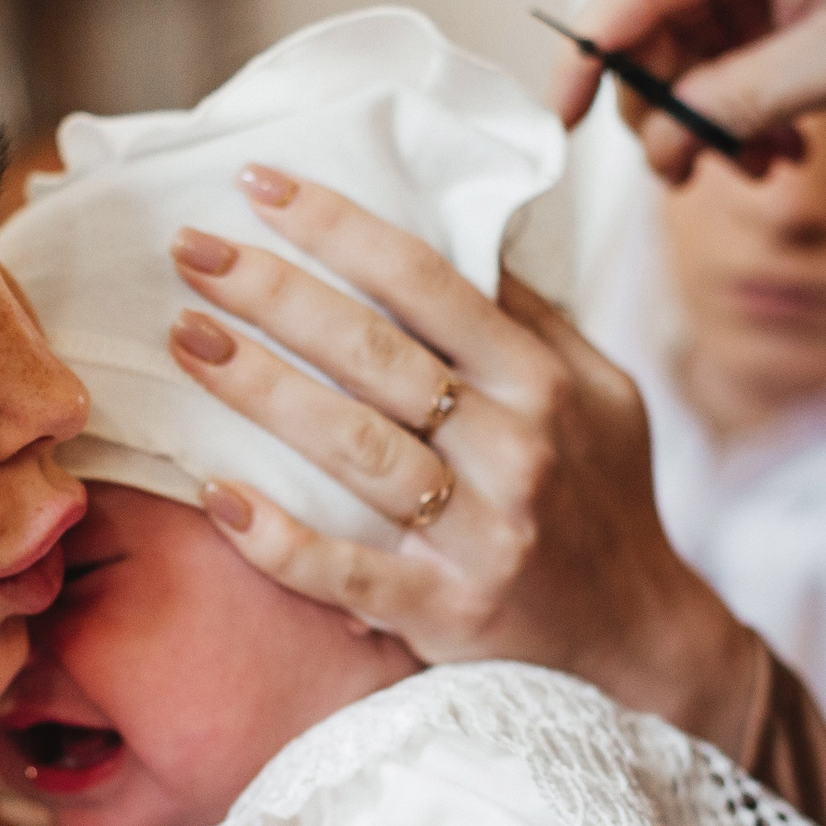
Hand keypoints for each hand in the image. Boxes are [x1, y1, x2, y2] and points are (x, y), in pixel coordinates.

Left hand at [165, 170, 769, 750]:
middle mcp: (517, 450)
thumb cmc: (604, 499)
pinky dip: (278, 539)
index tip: (260, 184)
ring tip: (187, 339)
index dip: (339, 227)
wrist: (639, 641)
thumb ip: (530, 320)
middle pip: (377, 356)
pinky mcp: (448, 613)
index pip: (430, 283)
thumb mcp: (599, 393)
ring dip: (260, 391)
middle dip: (275, 294)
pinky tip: (215, 494)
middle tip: (190, 250)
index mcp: (545, 383)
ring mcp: (483, 536)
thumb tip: (458, 230)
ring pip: (354, 450)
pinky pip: (348, 574)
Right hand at [551, 0, 825, 182]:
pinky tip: (782, 147)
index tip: (563, 114)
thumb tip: (670, 140)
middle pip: (667, 16)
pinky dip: (753, 96)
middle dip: (667, 102)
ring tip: (756, 168)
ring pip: (708, 34)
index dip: (593, 54)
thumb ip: (744, 95)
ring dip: (714, 110)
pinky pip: (752, 36)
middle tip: (684, 170)